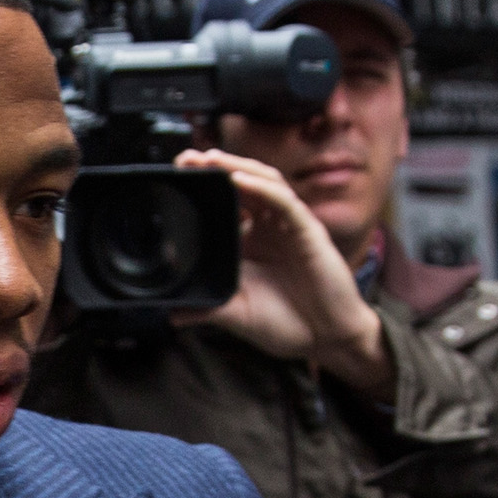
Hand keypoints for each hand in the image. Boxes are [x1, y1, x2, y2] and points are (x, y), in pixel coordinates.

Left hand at [167, 149, 393, 396]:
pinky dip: (262, 188)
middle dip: (215, 168)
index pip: (225, 204)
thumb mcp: (237, 314)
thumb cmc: (286, 323)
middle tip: (185, 159)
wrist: (325, 338)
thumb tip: (172, 314)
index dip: (204, 189)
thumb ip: (207, 309)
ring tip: (210, 159)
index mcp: (250, 241)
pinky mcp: (308, 231)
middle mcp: (269, 227)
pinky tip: (240, 180)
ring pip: (263, 183)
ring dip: (236, 168)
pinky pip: (284, 202)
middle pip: (242, 185)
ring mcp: (289, 226)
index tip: (176, 179)